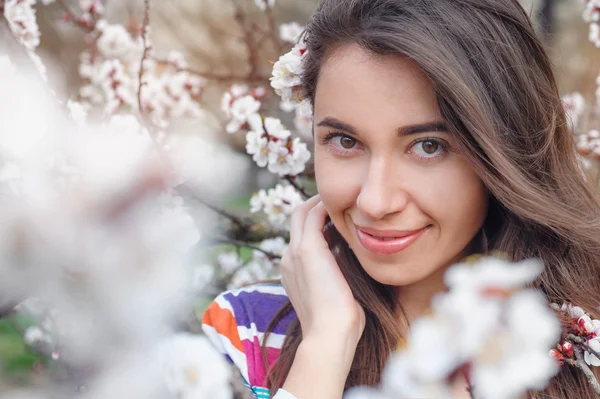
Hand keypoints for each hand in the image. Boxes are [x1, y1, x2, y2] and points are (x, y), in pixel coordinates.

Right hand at [281, 195, 365, 345]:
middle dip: (314, 206)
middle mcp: (289, 259)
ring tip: (342, 199)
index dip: (317, 224)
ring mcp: (295, 252)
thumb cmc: (340, 322)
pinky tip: (343, 205)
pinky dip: (326, 206)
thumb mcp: (337, 295)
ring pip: (302, 212)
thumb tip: (355, 265)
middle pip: (296, 219)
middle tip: (338, 201)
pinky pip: (312, 215)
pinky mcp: (307, 249)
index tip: (338, 219)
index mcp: (293, 272)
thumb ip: (340, 276)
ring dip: (320, 203)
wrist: (329, 333)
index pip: (300, 237)